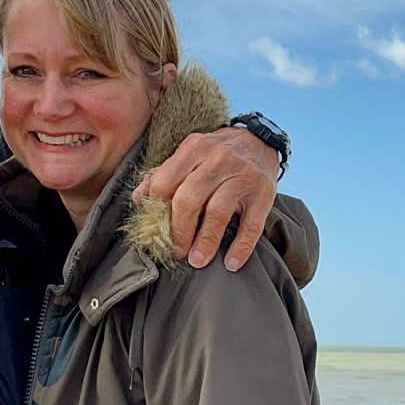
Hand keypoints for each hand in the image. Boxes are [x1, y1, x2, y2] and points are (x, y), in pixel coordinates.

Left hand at [134, 126, 278, 270]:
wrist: (260, 141)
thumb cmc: (218, 154)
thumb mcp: (191, 154)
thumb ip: (165, 174)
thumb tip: (140, 200)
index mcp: (194, 148)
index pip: (165, 182)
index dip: (156, 210)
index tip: (155, 231)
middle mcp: (218, 159)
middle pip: (189, 199)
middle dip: (178, 231)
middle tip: (176, 251)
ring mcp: (242, 175)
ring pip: (218, 212)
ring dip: (205, 241)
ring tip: (197, 261)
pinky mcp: (263, 193)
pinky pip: (251, 225)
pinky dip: (240, 247)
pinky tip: (231, 262)